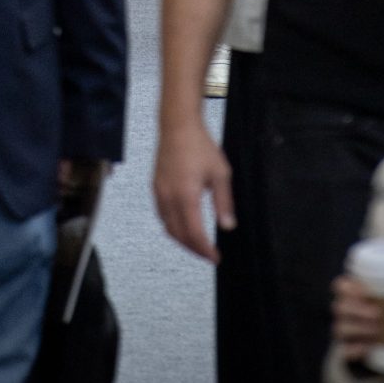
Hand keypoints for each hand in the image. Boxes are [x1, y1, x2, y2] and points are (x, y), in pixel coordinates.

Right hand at [154, 120, 233, 261]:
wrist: (178, 125)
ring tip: (198, 244)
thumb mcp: (220, 173)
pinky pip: (162, 216)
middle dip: (194, 249)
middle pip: (179, 236)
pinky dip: (172, 227)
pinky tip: (183, 225)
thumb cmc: (200, 145)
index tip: (216, 258)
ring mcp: (159, 193)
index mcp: (186, 196)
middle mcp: (169, 198)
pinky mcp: (155, 187)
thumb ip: (223, 202)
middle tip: (208, 255)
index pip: (194, 234)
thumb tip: (228, 226)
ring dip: (183, 240)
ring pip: (168, 228)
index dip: (205, 250)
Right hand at [331, 272, 383, 360]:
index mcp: (350, 294)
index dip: (349, 287)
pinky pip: (344, 351)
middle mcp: (344, 311)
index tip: (366, 291)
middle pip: (340, 307)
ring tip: (378, 330)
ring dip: (358, 328)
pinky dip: (353, 350)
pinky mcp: (348, 350)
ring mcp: (344, 331)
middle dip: (357, 309)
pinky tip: (366, 348)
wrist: (379, 343)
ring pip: (340, 328)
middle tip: (378, 314)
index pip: (339, 286)